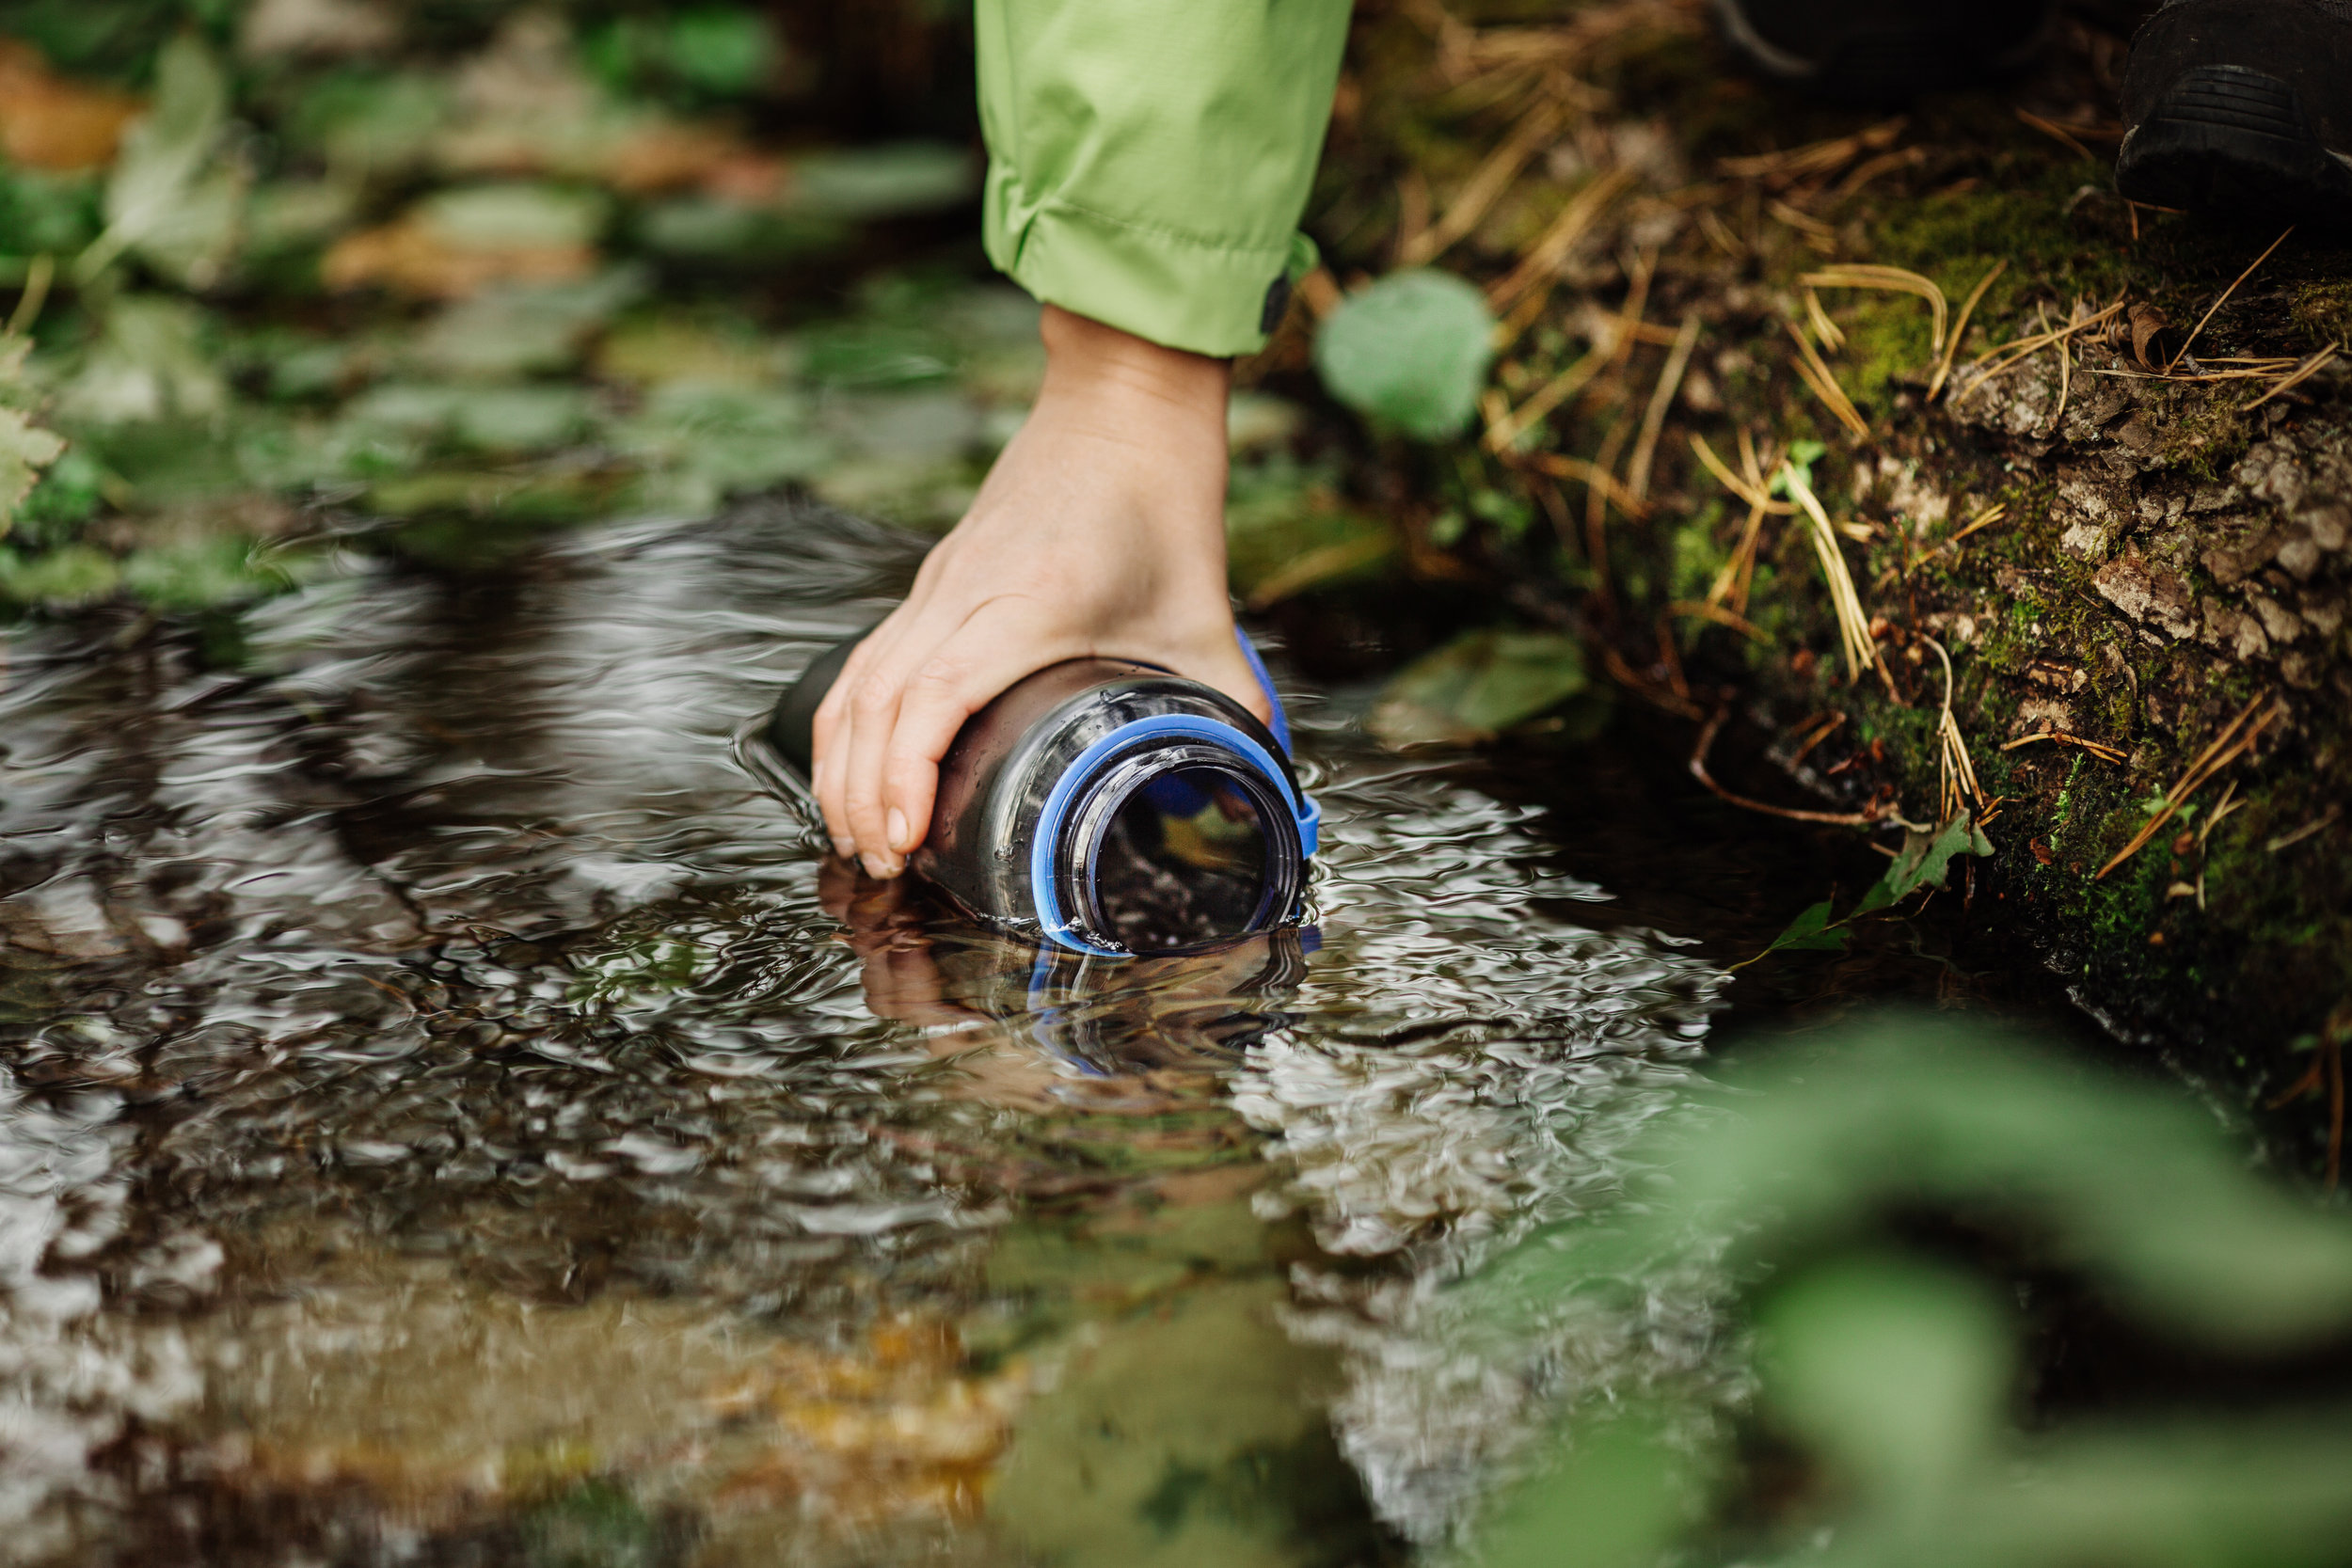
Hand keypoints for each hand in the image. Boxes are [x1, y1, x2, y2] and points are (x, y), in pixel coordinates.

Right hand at [810, 303, 1265, 877]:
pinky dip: (848, 722)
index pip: (937, 692)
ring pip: (858, 682)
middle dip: (863, 794)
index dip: (907, 771)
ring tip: (860, 837)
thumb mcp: (1206, 611)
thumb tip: (1258, 779)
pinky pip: (867, 659)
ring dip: (843, 765)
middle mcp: (966, 591)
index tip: (907, 836)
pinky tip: (852, 769)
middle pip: (876, 702)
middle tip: (882, 866)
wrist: (1122, 404)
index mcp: (1029, 600)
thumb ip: (1229, 700)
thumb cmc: (1159, 496)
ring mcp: (939, 584)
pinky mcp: (934, 582)